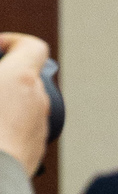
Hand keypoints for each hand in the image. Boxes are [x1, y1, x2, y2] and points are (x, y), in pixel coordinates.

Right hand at [0, 34, 50, 177]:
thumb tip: (2, 81)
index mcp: (22, 78)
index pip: (34, 47)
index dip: (15, 42)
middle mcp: (38, 102)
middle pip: (28, 78)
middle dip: (6, 77)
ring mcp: (39, 129)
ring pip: (25, 106)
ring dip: (7, 103)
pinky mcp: (35, 152)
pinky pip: (22, 130)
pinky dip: (8, 126)